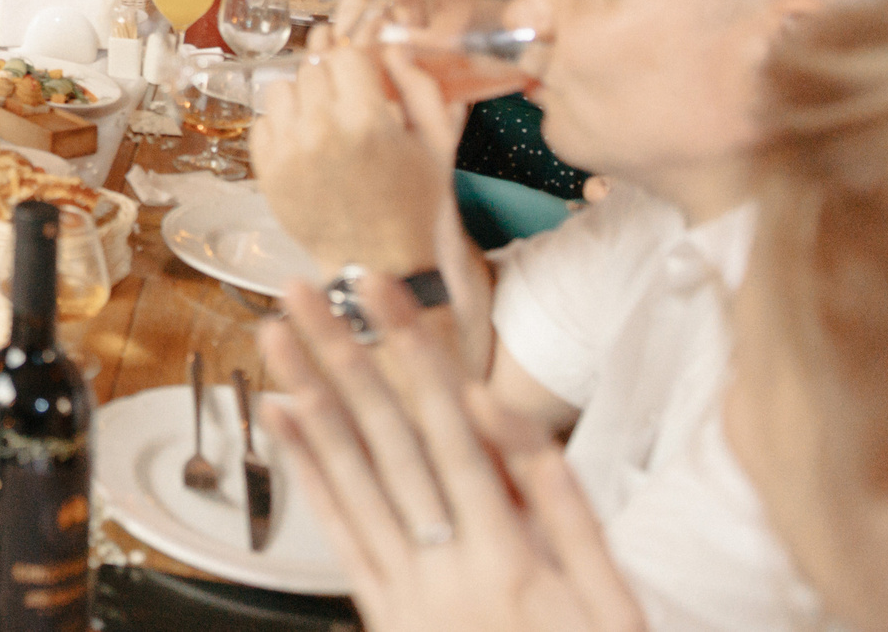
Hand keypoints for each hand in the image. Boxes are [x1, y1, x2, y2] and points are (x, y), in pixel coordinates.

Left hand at [248, 29, 455, 272]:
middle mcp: (321, 131)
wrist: (380, 263)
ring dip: (302, 97)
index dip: (356, 60)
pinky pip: (262, 122)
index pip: (345, 53)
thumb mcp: (435, 143)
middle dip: (331, 79)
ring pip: (282, 88)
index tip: (361, 72)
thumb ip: (418, 86)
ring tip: (324, 120)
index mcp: (366, 120)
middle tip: (347, 101)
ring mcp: (288, 152)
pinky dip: (282, 125)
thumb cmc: (414, 205)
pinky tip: (306, 142)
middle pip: (312, 68)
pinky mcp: (267, 172)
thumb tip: (394, 45)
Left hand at [260, 280, 645, 631]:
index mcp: (509, 556)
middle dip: (340, 356)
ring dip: (308, 399)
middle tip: (300, 289)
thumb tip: (499, 415)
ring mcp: (406, 593)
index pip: (448, 429)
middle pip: (385, 441)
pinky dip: (309, 474)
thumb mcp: (611, 602)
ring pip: (348, 479)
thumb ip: (557, 503)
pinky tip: (285, 423)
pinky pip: (339, 535)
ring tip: (275, 336)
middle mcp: (445, 567)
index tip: (377, 290)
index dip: (409, 353)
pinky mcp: (385, 615)